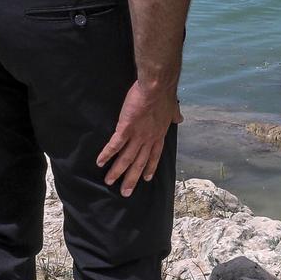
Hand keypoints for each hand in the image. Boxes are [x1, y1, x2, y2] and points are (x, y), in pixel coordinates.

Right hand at [97, 79, 182, 196]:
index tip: (146, 178)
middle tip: (126, 192)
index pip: (154, 155)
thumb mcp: (172, 108)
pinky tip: (100, 162)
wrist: (157, 87)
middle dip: (132, 179)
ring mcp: (137, 135)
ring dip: (117, 171)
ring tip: (109, 182)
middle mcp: (148, 139)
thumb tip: (179, 118)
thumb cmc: (164, 95)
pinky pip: (115, 145)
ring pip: (126, 158)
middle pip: (139, 162)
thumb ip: (174, 115)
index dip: (150, 167)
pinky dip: (107, 154)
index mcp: (159, 135)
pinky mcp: (126, 128)